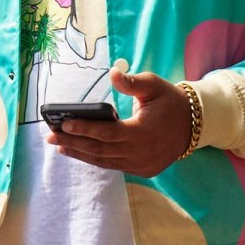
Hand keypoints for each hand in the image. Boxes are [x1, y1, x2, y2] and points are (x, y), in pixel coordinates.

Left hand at [46, 69, 196, 175]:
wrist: (194, 125)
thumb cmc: (170, 101)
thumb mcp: (154, 85)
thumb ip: (132, 82)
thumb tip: (113, 74)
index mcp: (140, 132)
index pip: (106, 133)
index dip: (84, 129)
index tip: (64, 123)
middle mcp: (139, 153)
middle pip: (99, 150)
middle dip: (73, 143)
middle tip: (50, 136)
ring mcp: (141, 164)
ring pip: (104, 161)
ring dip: (81, 154)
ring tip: (60, 146)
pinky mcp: (142, 170)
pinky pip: (114, 165)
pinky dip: (96, 159)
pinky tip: (81, 152)